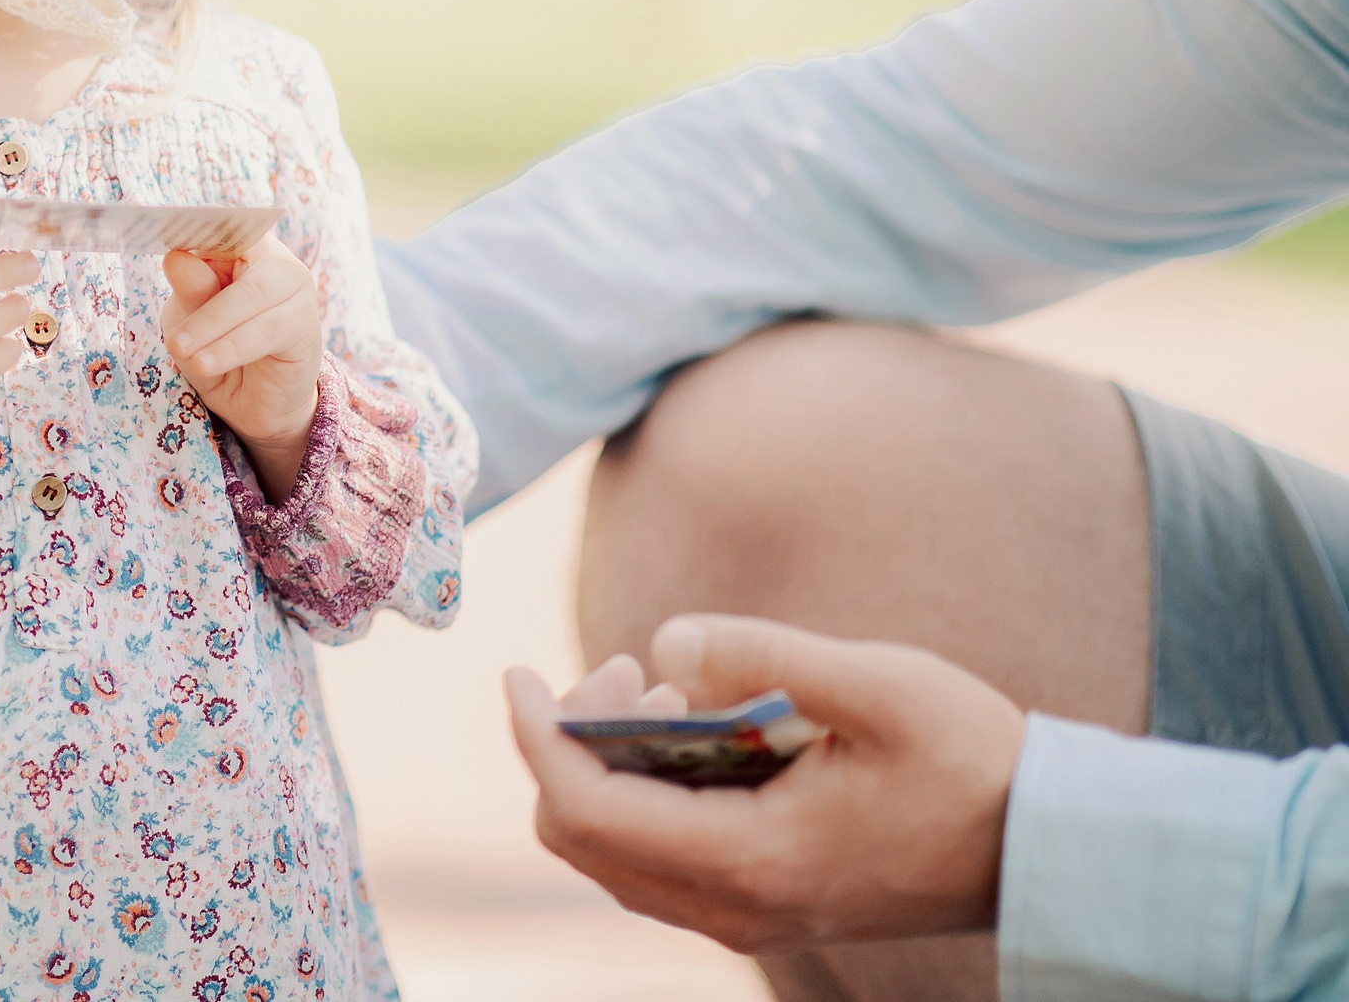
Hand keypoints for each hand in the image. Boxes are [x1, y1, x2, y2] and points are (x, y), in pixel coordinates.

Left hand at [162, 236, 320, 497]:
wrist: (254, 403)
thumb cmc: (218, 349)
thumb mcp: (191, 319)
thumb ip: (190, 289)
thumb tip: (176, 257)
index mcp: (242, 247)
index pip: (221, 225)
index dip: (197, 227)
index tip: (169, 244)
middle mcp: (274, 260)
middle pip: (239, 256)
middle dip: (199, 292)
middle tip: (171, 332)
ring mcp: (295, 290)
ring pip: (251, 295)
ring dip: (212, 325)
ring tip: (180, 351)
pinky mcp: (306, 326)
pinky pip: (267, 329)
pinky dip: (232, 347)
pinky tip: (205, 363)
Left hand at [504, 614, 1026, 953]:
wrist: (1044, 845)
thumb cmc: (972, 760)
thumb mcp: (876, 684)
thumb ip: (763, 656)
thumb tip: (663, 646)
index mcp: (751, 859)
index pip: (586, 810)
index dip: (535, 737)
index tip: (515, 672)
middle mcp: (734, 906)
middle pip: (581, 839)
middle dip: (571, 744)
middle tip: (624, 670)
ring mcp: (748, 914)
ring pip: (614, 853)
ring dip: (608, 767)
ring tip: (662, 688)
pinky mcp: (764, 901)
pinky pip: (658, 858)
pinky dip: (644, 792)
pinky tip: (693, 727)